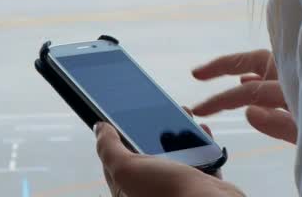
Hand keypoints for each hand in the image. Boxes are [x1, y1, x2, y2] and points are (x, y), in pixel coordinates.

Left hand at [94, 123, 243, 196]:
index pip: (118, 162)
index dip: (121, 139)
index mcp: (129, 192)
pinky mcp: (200, 185)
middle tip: (159, 112)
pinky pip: (201, 160)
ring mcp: (177, 189)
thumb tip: (99, 128)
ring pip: (177, 155)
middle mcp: (152, 191)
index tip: (127, 119)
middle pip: (150, 154)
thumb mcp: (126, 168)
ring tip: (184, 116)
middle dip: (155, 131)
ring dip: (181, 134)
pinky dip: (202, 145)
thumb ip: (109, 148)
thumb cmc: (167, 193)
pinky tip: (201, 132)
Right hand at [191, 50, 296, 144]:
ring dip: (242, 66)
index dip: (223, 99)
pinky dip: (262, 73)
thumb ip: (283, 125)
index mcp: (301, 88)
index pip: (252, 91)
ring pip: (269, 64)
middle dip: (225, 65)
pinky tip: (249, 80)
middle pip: (258, 61)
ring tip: (217, 71)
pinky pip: (283, 71)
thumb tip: (249, 112)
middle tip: (197, 73)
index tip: (200, 109)